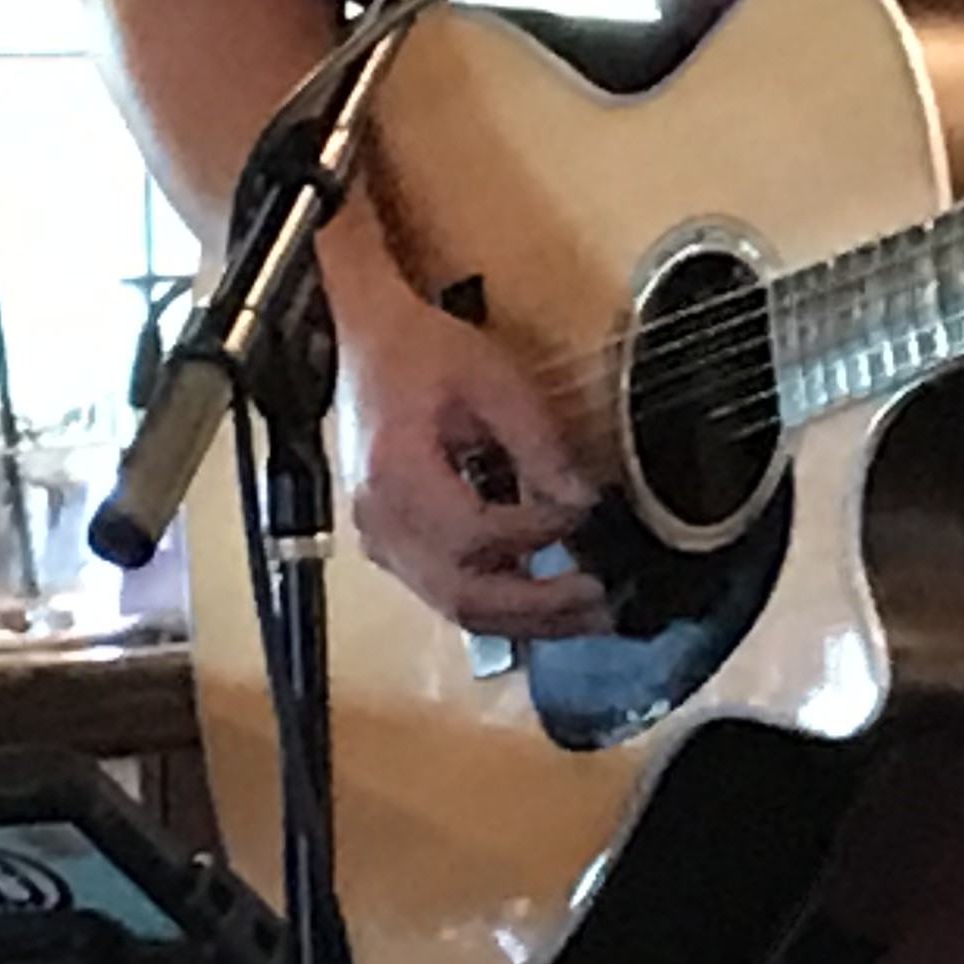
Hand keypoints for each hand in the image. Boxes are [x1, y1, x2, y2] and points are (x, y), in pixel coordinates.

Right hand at [324, 242, 612, 642]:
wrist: (361, 344)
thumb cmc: (422, 353)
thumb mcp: (491, 379)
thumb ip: (538, 443)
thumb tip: (583, 500)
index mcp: (397, 477)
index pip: (474, 535)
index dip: (537, 532)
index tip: (587, 512)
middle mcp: (381, 526)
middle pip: (463, 596)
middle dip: (540, 607)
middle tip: (603, 602)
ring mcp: (381, 544)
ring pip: (456, 608)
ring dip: (526, 619)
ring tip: (588, 615)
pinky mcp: (393, 549)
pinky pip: (447, 594)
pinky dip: (500, 605)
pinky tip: (547, 600)